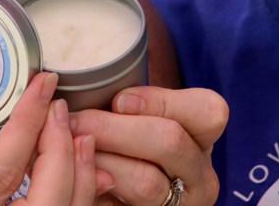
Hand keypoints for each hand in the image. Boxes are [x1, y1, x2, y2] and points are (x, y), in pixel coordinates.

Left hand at [69, 86, 228, 205]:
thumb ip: (130, 104)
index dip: (159, 101)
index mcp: (203, 137)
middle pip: (170, 141)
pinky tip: (76, 172)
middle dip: (115, 129)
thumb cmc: (131, 145)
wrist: (123, 197)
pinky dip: (94, 186)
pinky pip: (122, 204)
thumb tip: (85, 85)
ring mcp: (181, 204)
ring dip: (100, 159)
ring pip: (144, 181)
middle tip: (75, 121)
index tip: (117, 100)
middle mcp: (201, 176)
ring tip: (71, 143)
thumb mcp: (142, 120)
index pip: (207, 111)